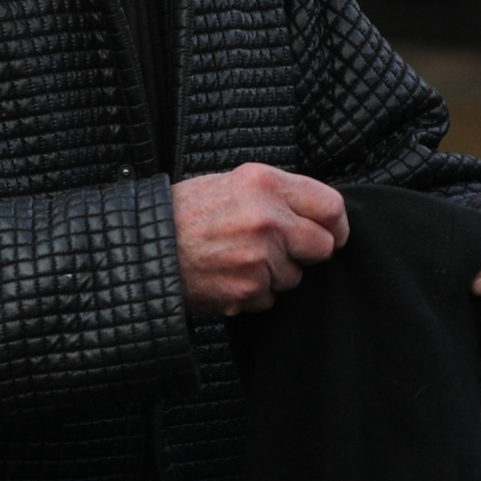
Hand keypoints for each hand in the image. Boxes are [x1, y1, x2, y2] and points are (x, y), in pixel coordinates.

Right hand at [172, 162, 348, 316]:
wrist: (143, 246)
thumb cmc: (186, 212)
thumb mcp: (233, 182)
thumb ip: (277, 194)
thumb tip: (318, 216)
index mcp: (265, 184)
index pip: (331, 206)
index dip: (337, 224)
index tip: (333, 233)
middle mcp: (266, 220)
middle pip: (323, 247)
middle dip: (307, 252)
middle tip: (280, 248)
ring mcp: (258, 259)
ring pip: (295, 277)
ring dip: (274, 273)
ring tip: (239, 258)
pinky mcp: (246, 291)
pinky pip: (269, 298)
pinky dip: (253, 292)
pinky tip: (227, 275)